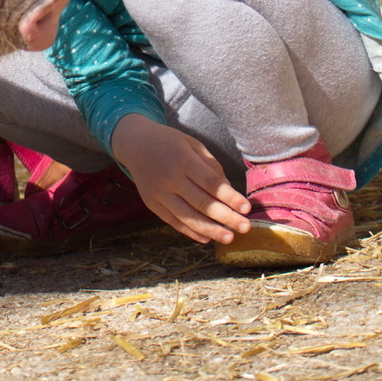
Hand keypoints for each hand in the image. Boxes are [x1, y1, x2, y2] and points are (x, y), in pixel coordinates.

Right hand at [110, 114, 250, 244]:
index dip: (230, 197)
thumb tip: (228, 189)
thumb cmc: (169, 142)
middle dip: (226, 217)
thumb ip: (212, 165)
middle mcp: (170, 179)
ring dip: (211, 230)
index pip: (210, 183)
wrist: (135, 144)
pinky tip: (207, 238)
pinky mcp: (152, 204)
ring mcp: (159, 193)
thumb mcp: (193, 144)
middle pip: (202, 203)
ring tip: (229, 237)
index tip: (247, 208)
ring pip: (188, 217)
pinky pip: (173, 222)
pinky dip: (190, 232)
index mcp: (183, 160)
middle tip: (245, 227)